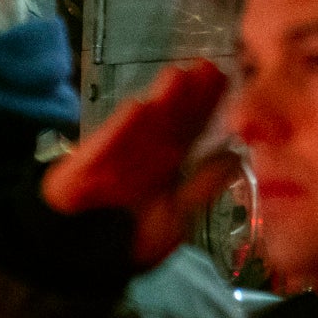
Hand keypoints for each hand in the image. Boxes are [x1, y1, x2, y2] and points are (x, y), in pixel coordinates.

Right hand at [42, 60, 238, 263]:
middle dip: (189, 94)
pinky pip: (108, 144)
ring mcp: (117, 155)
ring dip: (161, 101)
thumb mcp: (179, 214)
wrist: (82, 252)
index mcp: (169, 162)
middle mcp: (146, 153)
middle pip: (171, 118)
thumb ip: (204, 184)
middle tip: (207, 65)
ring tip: (177, 76)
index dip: (208, 102)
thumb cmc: (132, 237)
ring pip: (144, 124)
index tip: (224, 77)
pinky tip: (137, 109)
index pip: (192, 126)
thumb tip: (235, 154)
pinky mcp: (87, 163)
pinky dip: (122, 128)